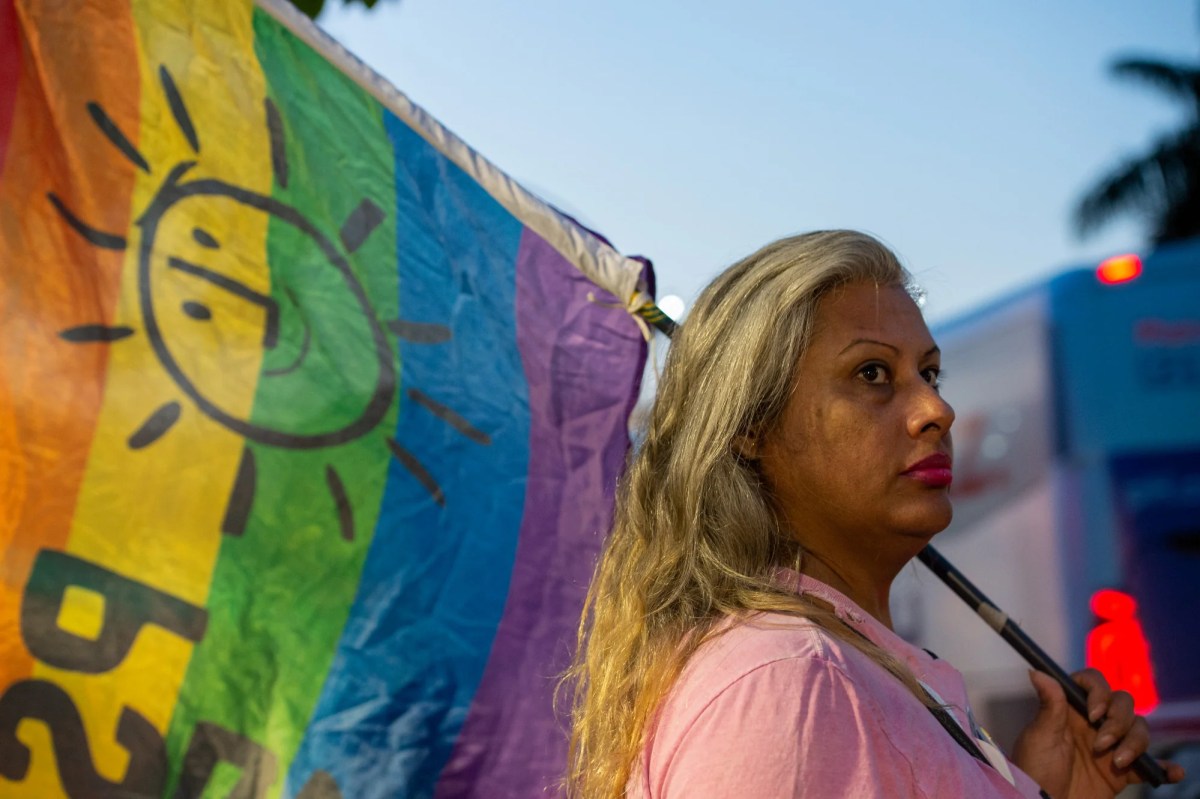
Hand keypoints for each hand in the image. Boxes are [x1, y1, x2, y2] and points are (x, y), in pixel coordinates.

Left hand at [1012, 669, 1184, 798]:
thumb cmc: (1034, 769)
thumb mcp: (1040, 736)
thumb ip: (1049, 705)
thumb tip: (1038, 671)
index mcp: (1071, 710)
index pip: (1093, 684)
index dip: (1099, 692)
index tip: (1094, 713)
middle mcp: (1092, 724)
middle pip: (1122, 704)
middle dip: (1119, 721)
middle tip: (1101, 744)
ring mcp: (1109, 746)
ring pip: (1138, 730)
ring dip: (1134, 743)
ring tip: (1116, 763)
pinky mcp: (1121, 772)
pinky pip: (1149, 765)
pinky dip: (1163, 767)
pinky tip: (1171, 772)